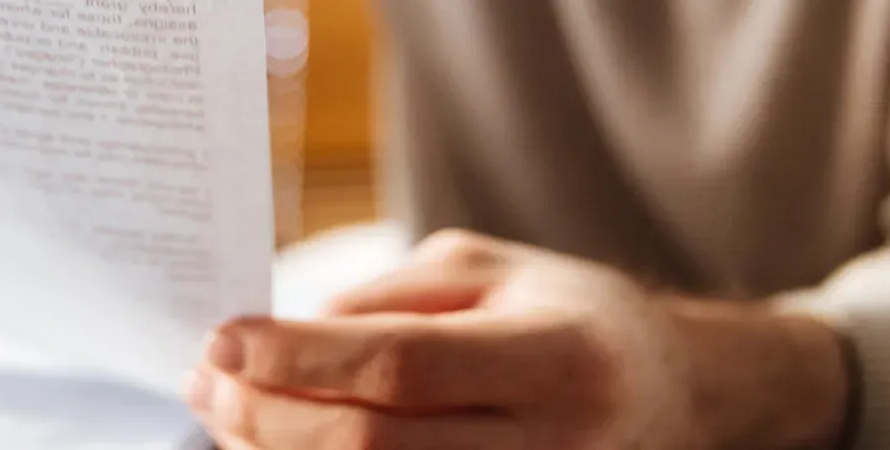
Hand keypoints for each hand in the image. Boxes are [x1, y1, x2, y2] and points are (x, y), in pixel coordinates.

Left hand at [188, 230, 848, 449]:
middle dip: (269, 417)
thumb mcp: (492, 272)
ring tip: (228, 417)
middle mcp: (556, 443)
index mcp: (557, 355)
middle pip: (375, 448)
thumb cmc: (571, 318)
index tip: (224, 338)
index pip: (404, 368)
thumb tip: (279, 339)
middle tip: (209, 381)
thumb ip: (387, 302)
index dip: (302, 359)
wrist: (680, 392)